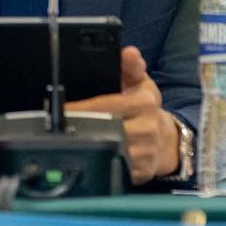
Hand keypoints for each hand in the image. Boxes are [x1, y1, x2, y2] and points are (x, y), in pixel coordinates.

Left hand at [66, 46, 178, 184]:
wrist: (165, 140)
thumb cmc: (145, 107)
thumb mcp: (140, 82)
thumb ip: (131, 66)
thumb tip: (128, 52)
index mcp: (145, 103)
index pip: (104, 105)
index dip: (80, 108)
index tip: (61, 109)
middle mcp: (147, 128)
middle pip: (104, 129)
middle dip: (80, 128)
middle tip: (59, 126)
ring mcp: (145, 153)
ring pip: (107, 152)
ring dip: (87, 146)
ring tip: (71, 140)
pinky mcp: (141, 173)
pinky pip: (114, 170)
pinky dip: (100, 163)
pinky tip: (91, 156)